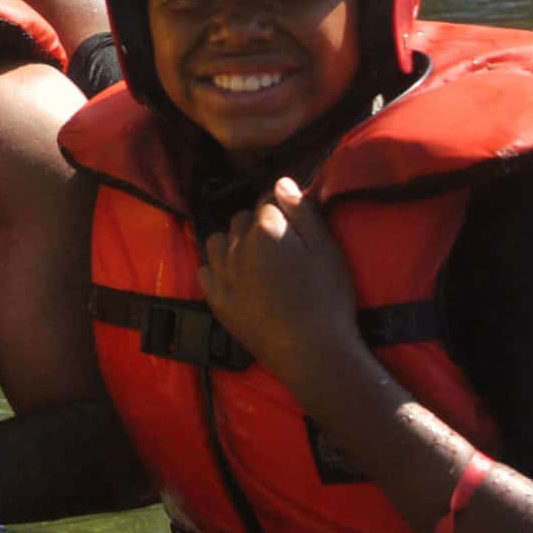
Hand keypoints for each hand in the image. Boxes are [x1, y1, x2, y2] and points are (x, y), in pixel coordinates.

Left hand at [197, 178, 361, 393]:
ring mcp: (222, 274)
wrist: (310, 350)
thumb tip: (280, 182)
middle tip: (280, 245)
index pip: (266, 202)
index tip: (294, 226)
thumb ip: (302, 212)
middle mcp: (236, 247)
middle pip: (241, 220)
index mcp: (266, 229)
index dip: (282, 210)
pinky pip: (205, 270)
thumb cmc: (328, 298)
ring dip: (233, 242)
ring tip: (256, 259)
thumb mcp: (326, 250)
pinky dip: (217, 268)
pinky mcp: (215, 299)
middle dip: (257, 224)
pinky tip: (236, 277)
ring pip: (218, 241)